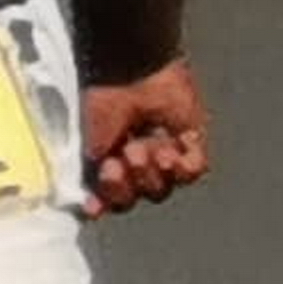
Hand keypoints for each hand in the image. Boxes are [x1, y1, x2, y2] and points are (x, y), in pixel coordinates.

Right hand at [79, 58, 209, 214]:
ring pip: (164, 187)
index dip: (109, 199)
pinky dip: (184, 165)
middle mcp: (139, 160)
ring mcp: (167, 152)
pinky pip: (193, 172)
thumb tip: (90, 209)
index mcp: (112, 160)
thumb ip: (90, 179)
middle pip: (140, 195)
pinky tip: (173, 146)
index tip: (97, 206)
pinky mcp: (192, 141)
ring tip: (146, 144)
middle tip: (126, 154)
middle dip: (131, 181)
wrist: (131, 74)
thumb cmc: (103, 103)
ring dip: (153, 170)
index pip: (113, 196)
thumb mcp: (89, 146)